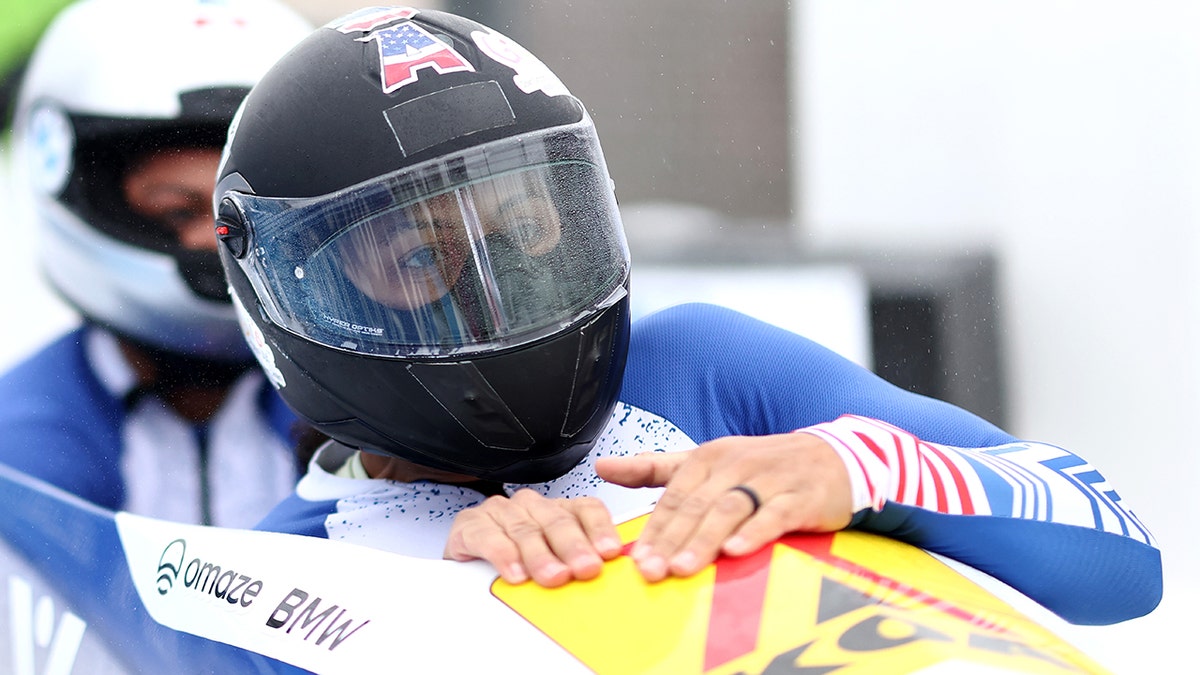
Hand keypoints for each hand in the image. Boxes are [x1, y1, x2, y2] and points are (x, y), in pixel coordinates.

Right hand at [443, 488, 622, 586]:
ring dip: (541, 555)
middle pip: (557, 521)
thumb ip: (575, 565)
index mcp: (556, 510)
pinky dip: (503, 555)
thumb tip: (605, 582)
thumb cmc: (515, 563)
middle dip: (573, 547)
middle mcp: (531, 506)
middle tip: (585, 569)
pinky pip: (488, 536)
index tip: (609, 552)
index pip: (586, 509)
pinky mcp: (470, 525)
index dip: (599, 529)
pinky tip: (515, 573)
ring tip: (554, 577)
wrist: (464, 561)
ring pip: (525, 530)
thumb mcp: (551, 563)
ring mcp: (500, 512)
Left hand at [594, 432, 852, 581]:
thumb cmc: (761, 467)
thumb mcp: (707, 461)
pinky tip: (735, 551)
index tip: (636, 559)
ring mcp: (769, 479)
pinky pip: (774, 515)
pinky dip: (754, 533)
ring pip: (729, 510)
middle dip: (671, 540)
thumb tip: (601, 466)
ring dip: (703, 540)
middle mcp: (736, 464)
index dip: (654, 529)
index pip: (674, 497)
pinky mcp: (801, 496)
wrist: (832, 458)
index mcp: (709, 457)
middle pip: (697, 506)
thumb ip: (654, 468)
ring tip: (683, 568)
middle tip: (651, 571)